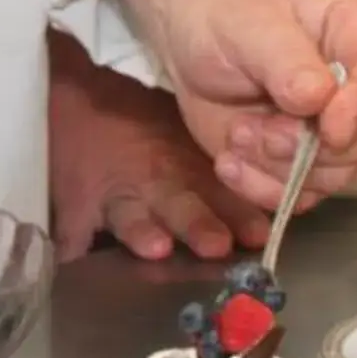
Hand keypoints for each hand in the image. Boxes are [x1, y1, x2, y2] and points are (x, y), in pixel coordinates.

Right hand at [45, 32, 265, 260]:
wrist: (78, 89)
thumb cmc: (137, 109)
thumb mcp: (184, 125)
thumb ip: (225, 153)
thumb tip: (284, 171)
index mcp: (186, 164)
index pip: (219, 192)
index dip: (239, 214)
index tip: (258, 233)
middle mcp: (154, 182)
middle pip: (178, 205)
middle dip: (197, 225)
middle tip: (216, 243)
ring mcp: (113, 195)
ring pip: (130, 216)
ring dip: (143, 233)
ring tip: (155, 245)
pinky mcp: (76, 205)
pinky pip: (72, 234)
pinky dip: (75, 253)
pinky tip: (77, 268)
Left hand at [159, 0, 356, 213]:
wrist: (193, 43)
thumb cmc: (227, 17)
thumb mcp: (248, 25)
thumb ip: (285, 59)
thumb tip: (318, 98)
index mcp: (356, 32)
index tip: (329, 130)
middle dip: (308, 146)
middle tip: (251, 130)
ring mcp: (335, 129)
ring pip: (336, 173)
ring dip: (279, 167)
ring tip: (235, 135)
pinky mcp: (306, 162)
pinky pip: (301, 195)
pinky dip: (262, 188)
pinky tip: (229, 162)